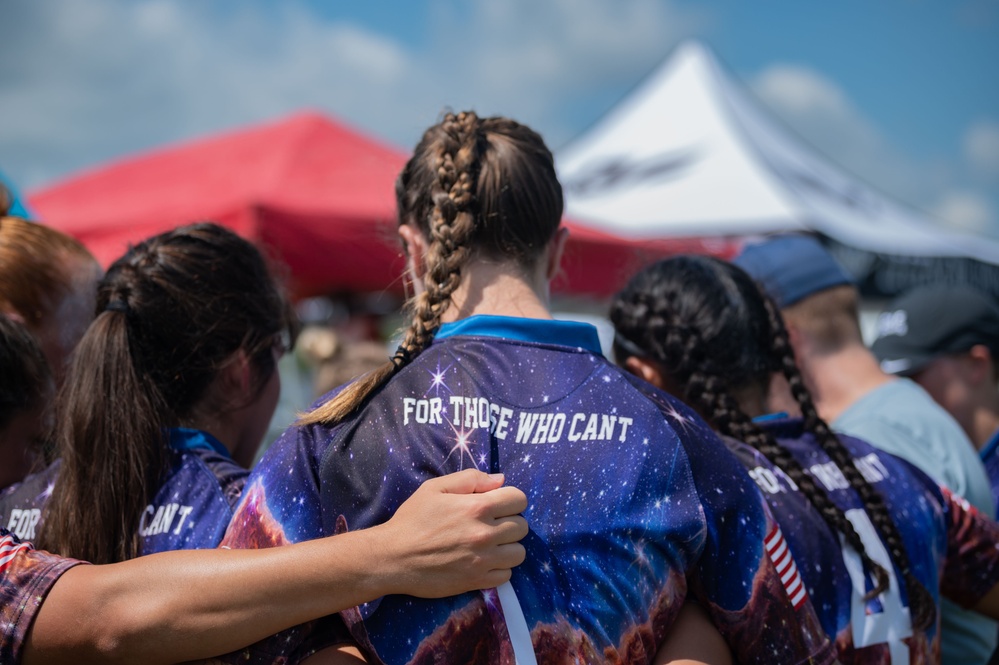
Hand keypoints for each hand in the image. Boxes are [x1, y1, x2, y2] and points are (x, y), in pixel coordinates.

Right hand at [371, 469, 527, 597]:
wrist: (392, 558)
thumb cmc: (412, 519)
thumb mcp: (435, 488)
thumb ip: (471, 479)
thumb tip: (500, 480)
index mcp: (477, 506)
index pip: (519, 499)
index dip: (511, 499)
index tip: (498, 504)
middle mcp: (485, 533)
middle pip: (522, 526)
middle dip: (510, 522)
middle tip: (491, 524)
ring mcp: (483, 560)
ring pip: (519, 552)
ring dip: (508, 547)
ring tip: (490, 544)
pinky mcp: (477, 581)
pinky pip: (507, 575)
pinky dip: (499, 568)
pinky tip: (483, 561)